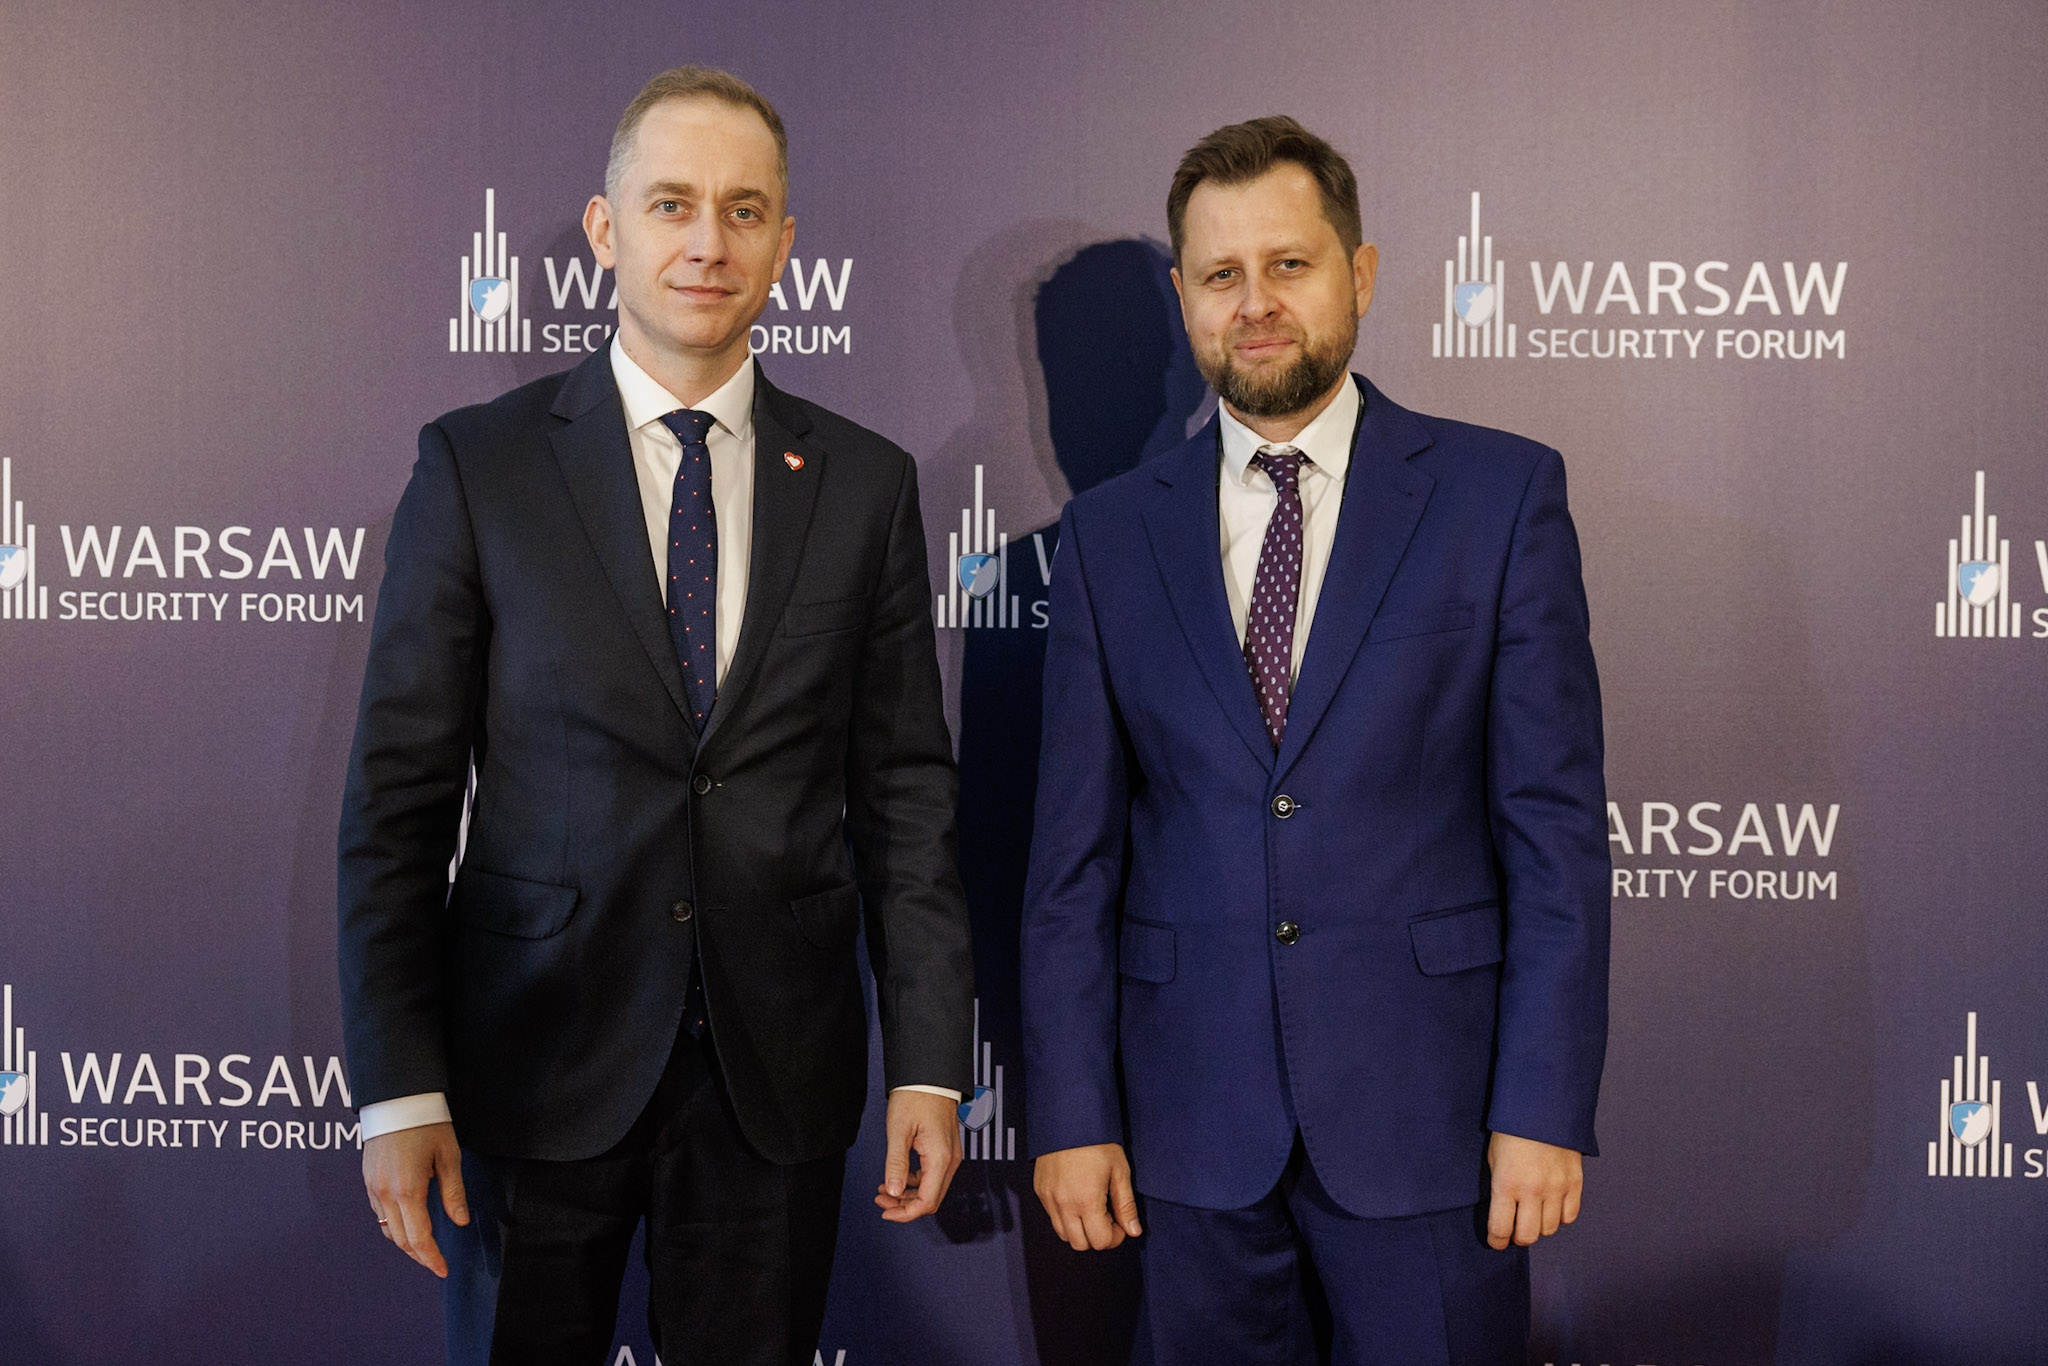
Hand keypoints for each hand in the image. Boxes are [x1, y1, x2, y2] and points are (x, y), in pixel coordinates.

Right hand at [363, 1121, 468, 1276]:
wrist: (396, 1099)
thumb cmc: (427, 1123)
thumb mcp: (449, 1155)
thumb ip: (453, 1192)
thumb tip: (460, 1221)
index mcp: (408, 1189)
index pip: (419, 1237)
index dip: (431, 1257)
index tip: (442, 1269)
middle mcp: (385, 1193)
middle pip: (400, 1239)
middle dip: (419, 1255)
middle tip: (435, 1263)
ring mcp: (373, 1187)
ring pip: (387, 1228)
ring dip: (405, 1242)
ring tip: (424, 1248)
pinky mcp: (368, 1180)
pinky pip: (379, 1213)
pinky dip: (394, 1225)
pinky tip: (408, 1224)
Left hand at [873, 1090, 962, 1222]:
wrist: (930, 1077)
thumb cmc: (916, 1097)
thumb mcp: (898, 1131)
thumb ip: (896, 1164)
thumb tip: (893, 1191)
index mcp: (940, 1158)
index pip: (926, 1201)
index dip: (905, 1213)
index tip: (886, 1211)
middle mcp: (950, 1160)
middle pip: (931, 1199)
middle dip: (905, 1205)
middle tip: (881, 1200)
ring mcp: (950, 1155)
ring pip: (932, 1189)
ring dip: (908, 1194)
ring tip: (884, 1189)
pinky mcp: (946, 1150)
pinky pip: (933, 1176)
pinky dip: (915, 1182)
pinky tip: (898, 1176)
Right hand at [1033, 1143, 1141, 1250]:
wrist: (1068, 1118)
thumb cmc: (1096, 1141)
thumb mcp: (1119, 1171)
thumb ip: (1126, 1205)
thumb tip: (1133, 1230)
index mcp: (1086, 1201)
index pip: (1100, 1241)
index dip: (1115, 1237)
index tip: (1120, 1222)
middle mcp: (1064, 1204)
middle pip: (1080, 1244)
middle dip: (1097, 1237)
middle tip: (1107, 1217)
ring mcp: (1049, 1199)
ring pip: (1063, 1234)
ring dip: (1080, 1230)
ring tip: (1092, 1208)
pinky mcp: (1040, 1191)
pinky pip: (1052, 1217)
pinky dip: (1066, 1218)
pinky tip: (1077, 1199)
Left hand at [1485, 1131, 1582, 1249]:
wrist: (1543, 1108)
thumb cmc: (1511, 1132)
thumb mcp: (1493, 1158)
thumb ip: (1499, 1188)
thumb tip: (1502, 1212)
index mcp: (1506, 1184)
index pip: (1501, 1229)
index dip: (1497, 1241)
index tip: (1496, 1242)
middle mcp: (1532, 1191)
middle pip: (1527, 1236)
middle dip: (1518, 1237)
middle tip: (1515, 1230)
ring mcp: (1556, 1188)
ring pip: (1550, 1229)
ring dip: (1539, 1227)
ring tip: (1533, 1215)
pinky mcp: (1575, 1183)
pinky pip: (1570, 1216)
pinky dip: (1560, 1217)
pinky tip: (1552, 1207)